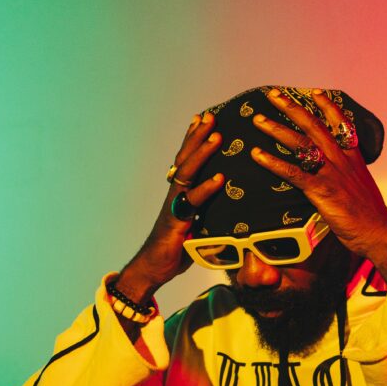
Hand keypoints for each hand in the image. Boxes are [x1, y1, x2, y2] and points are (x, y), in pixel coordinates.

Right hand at [117, 112, 225, 302]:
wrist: (154, 269)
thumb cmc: (177, 249)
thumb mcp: (198, 227)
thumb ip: (210, 214)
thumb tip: (232, 210)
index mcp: (179, 194)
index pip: (186, 160)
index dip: (193, 139)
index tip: (202, 119)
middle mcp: (175, 195)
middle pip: (185, 159)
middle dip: (197, 136)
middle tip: (210, 116)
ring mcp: (174, 206)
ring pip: (187, 173)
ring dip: (202, 153)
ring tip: (217, 136)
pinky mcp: (176, 222)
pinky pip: (192, 201)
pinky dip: (206, 189)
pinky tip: (220, 178)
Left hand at [250, 89, 386, 281]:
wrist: (379, 233)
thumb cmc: (370, 218)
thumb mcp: (362, 190)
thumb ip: (349, 179)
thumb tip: (340, 181)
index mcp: (353, 159)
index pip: (341, 125)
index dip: (327, 107)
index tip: (315, 93)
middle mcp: (342, 161)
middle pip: (314, 126)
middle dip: (292, 108)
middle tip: (273, 96)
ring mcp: (331, 174)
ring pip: (300, 144)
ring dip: (277, 129)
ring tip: (258, 120)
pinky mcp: (321, 190)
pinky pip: (292, 172)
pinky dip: (272, 162)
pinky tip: (257, 155)